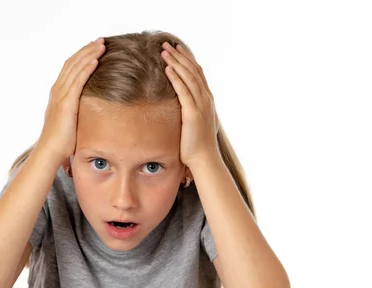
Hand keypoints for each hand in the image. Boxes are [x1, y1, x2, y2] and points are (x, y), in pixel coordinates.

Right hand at [37, 38, 105, 158]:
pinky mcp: (66, 103)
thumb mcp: (70, 119)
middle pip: (73, 63)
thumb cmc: (61, 140)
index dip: (81, 55)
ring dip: (89, 55)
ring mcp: (60, 96)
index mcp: (58, 93)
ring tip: (101, 45)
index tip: (94, 47)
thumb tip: (88, 109)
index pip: (70, 67)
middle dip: (87, 50)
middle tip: (100, 40)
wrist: (50, 151)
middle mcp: (57, 90)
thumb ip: (76, 109)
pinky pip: (77, 82)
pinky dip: (86, 69)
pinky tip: (95, 61)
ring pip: (75, 68)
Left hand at [161, 42, 219, 166]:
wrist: (204, 158)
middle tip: (167, 44)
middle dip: (179, 56)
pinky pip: (183, 91)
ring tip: (164, 51)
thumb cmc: (198, 144)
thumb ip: (191, 111)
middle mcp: (206, 99)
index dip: (187, 59)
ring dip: (176, 62)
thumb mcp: (196, 123)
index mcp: (207, 100)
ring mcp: (201, 105)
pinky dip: (176, 78)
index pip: (197, 73)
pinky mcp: (192, 113)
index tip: (177, 49)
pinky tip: (167, 68)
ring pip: (188, 77)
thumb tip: (182, 108)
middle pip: (192, 71)